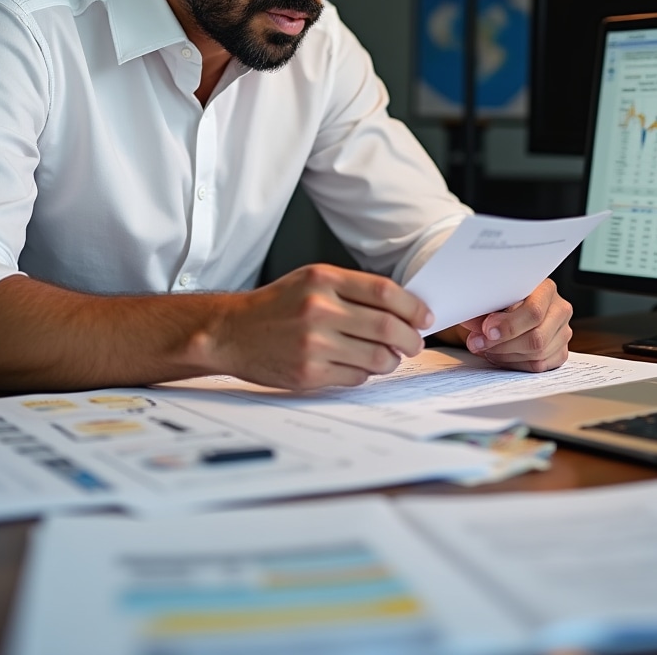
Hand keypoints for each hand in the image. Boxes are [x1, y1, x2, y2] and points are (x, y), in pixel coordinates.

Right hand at [211, 264, 433, 390]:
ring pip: (377, 356)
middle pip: (386, 326)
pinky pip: (356, 376)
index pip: (384, 292)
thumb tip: (402, 309)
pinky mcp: (309, 373)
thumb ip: (352, 290)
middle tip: (415, 342)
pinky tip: (358, 365)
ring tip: (389, 356)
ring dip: (392, 359)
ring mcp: (314, 343)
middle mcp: (319, 309)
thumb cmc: (276, 305)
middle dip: (410, 338)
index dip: (413, 306)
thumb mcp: (311, 280)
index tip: (424, 316)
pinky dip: (366, 373)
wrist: (232, 332)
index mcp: (323, 280)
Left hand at [457, 278, 572, 371]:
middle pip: (536, 338)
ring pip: (537, 354)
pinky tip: (499, 355)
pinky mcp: (559, 351)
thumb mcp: (489, 295)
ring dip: (505, 355)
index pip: (533, 312)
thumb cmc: (500, 298)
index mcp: (546, 288)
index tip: (486, 330)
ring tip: (486, 348)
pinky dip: (515, 363)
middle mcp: (559, 309)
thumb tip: (470, 314)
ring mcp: (562, 332)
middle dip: (502, 344)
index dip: (508, 326)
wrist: (507, 307)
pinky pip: (539, 366)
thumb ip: (482, 305)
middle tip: (478, 343)